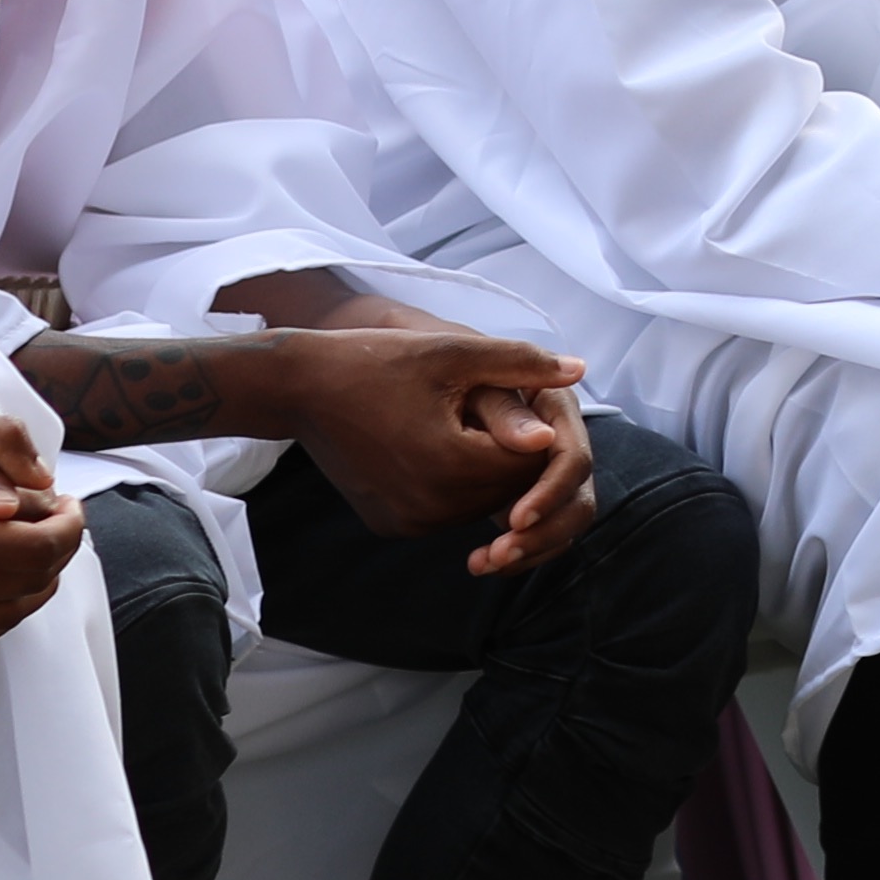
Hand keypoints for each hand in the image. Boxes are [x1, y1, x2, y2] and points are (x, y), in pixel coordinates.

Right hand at [0, 400, 85, 655]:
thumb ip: (3, 440)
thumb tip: (47, 481)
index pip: (39, 550)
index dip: (70, 527)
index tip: (69, 503)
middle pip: (30, 585)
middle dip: (56, 550)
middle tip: (55, 519)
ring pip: (9, 616)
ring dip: (32, 581)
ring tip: (31, 543)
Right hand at [273, 322, 602, 572]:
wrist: (301, 389)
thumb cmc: (377, 361)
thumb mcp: (453, 353)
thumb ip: (520, 364)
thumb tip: (578, 372)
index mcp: (454, 465)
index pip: (531, 462)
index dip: (536, 431)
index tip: (521, 397)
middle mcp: (434, 507)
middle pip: (508, 488)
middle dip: (514, 454)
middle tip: (494, 409)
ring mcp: (411, 523)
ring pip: (480, 503)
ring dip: (488, 471)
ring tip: (466, 423)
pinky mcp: (394, 526)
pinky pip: (446, 511)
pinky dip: (456, 486)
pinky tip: (438, 446)